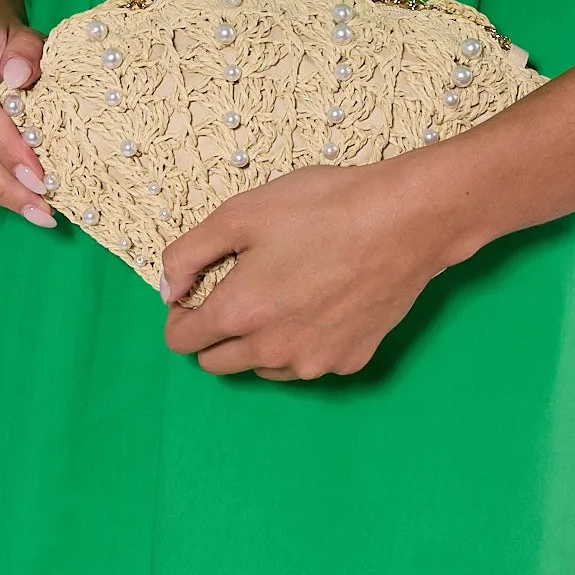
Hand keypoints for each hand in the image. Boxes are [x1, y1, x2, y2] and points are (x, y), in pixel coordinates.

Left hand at [158, 155, 457, 380]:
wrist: (406, 220)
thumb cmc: (324, 207)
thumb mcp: (241, 213)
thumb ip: (188, 253)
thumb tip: (167, 287)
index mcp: (239, 313)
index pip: (182, 341)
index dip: (181, 313)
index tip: (196, 291)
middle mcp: (273, 350)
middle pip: (217, 363)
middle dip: (215, 333)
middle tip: (238, 291)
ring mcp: (314, 361)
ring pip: (264, 367)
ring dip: (259, 342)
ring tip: (285, 293)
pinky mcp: (351, 360)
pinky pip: (309, 362)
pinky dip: (304, 341)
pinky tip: (323, 302)